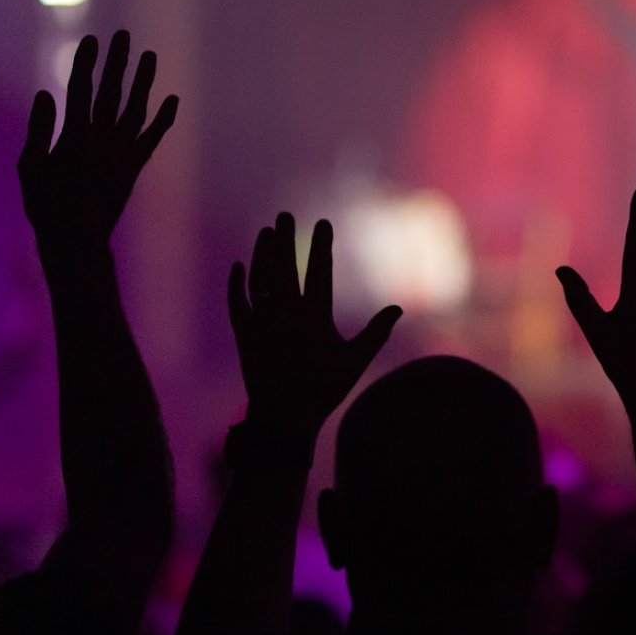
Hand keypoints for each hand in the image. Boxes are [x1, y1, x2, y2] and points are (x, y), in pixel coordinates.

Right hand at [17, 31, 177, 249]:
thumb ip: (38, 130)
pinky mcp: (134, 167)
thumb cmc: (45, 206)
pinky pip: (152, 139)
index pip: (80, 90)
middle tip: (124, 35)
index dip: (86, 64)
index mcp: (74, 137)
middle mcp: (103, 141)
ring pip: (136, 109)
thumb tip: (45, 96)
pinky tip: (172, 100)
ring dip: (144, 82)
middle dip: (118, 62)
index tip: (92, 41)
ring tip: (150, 56)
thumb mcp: (29, 168)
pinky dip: (163, 119)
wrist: (78, 241)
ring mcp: (122, 153)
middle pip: (112, 92)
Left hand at [228, 213, 400, 440]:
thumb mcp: (355, 361)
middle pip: (285, 267)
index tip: (323, 223)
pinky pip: (238, 303)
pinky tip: (239, 267)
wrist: (283, 418)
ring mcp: (262, 323)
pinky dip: (237, 284)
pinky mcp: (244, 335)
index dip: (322, 245)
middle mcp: (286, 314)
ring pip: (260, 279)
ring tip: (266, 232)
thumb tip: (398, 308)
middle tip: (284, 215)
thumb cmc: (324, 390)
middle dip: (285, 239)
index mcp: (315, 316)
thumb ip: (376, 332)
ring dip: (262, 253)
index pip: (320, 270)